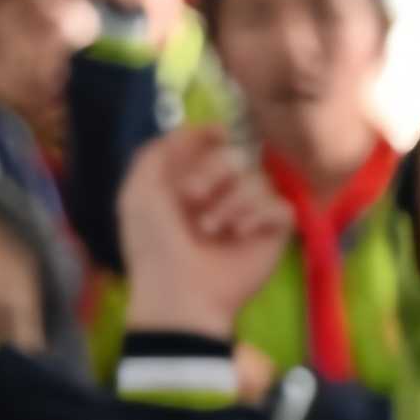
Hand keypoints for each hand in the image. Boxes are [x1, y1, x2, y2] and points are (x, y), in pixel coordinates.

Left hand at [116, 122, 294, 338]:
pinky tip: (240, 235)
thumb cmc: (154, 243)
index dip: (211, 137)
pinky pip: (280, 205)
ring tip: (213, 230)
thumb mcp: (138, 192)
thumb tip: (203, 127)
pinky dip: (259, 216)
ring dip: (232, 202)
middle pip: (238, 154)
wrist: (180, 292)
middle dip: (212, 171)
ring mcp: (250, 212)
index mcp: (191, 181)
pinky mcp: (274, 232)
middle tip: (193, 199)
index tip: (211, 138)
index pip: (214, 142)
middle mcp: (223, 192)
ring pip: (259, 179)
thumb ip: (158, 151)